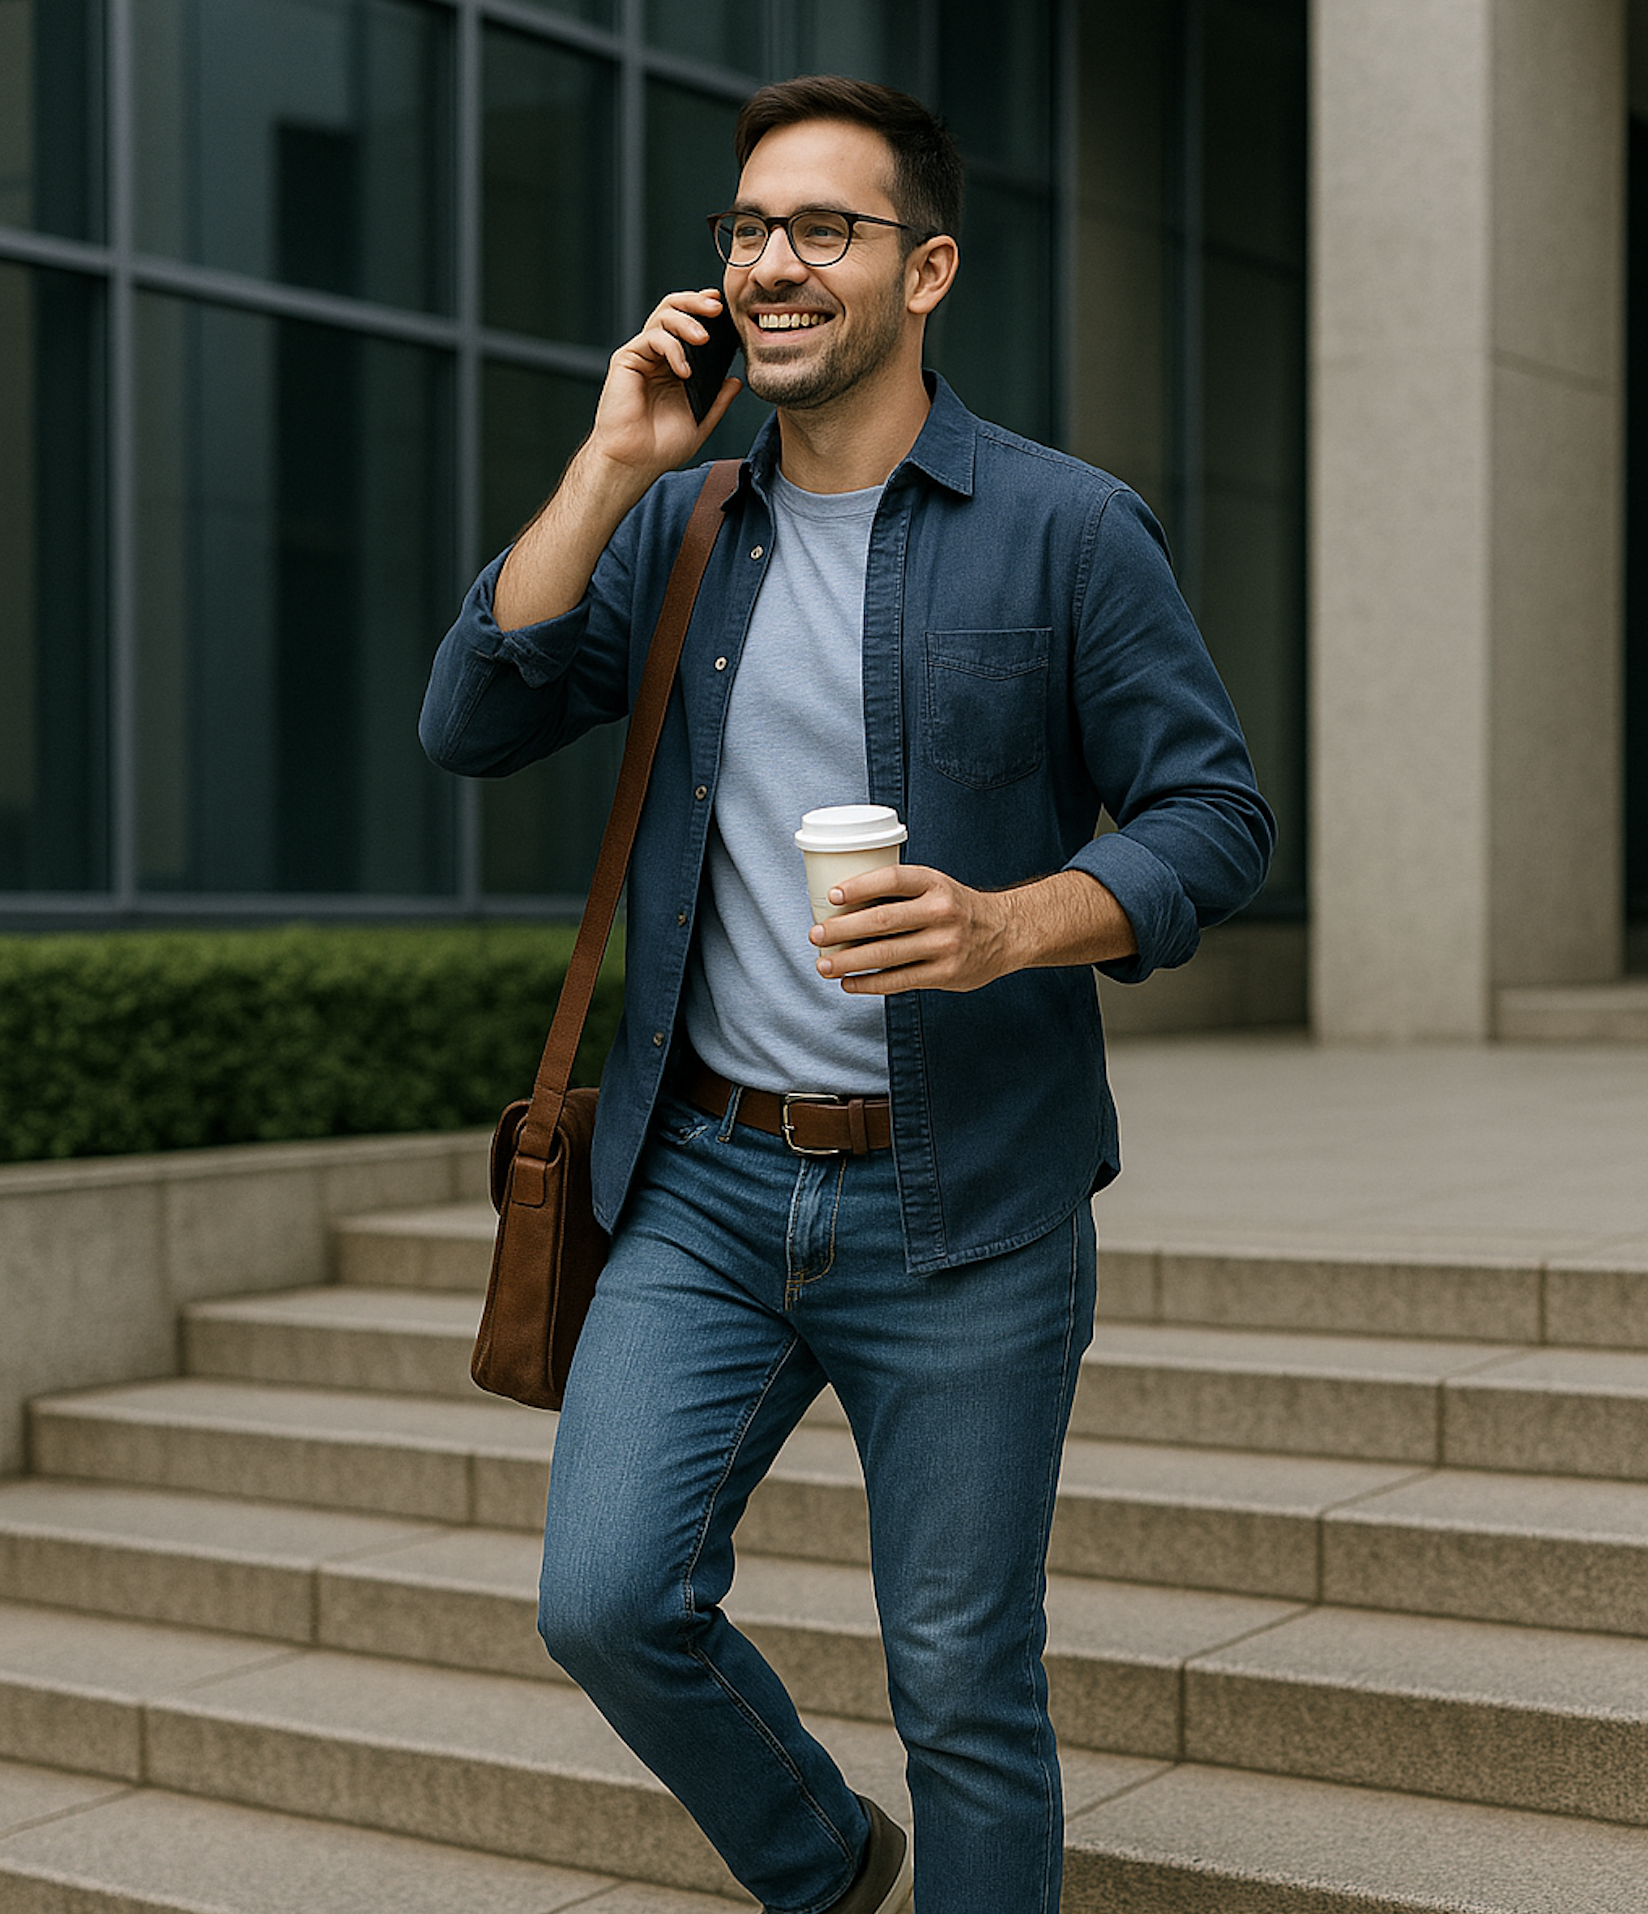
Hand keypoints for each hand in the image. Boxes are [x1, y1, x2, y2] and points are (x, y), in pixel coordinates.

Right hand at [493, 289, 741, 628]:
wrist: (625, 476)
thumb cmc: (656, 457)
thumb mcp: (697, 425)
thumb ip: (714, 400)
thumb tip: (738, 375)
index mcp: (670, 368)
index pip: (691, 328)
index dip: (709, 315)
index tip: (734, 315)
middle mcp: (650, 359)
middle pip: (675, 311)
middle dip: (698, 303)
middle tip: (721, 306)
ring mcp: (633, 362)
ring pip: (660, 318)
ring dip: (684, 320)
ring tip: (703, 335)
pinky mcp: (619, 369)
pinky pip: (644, 343)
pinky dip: (667, 346)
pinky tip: (684, 362)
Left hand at [808, 864, 1140, 995]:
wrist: (1007, 932)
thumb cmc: (956, 907)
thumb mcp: (936, 886)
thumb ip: (900, 892)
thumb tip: (840, 905)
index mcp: (935, 883)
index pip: (892, 879)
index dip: (859, 887)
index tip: (831, 896)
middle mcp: (941, 912)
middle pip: (882, 921)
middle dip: (842, 930)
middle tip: (815, 935)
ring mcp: (945, 945)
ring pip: (887, 955)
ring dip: (849, 961)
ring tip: (822, 965)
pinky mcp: (946, 973)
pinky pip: (899, 981)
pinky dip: (869, 984)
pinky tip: (849, 982)